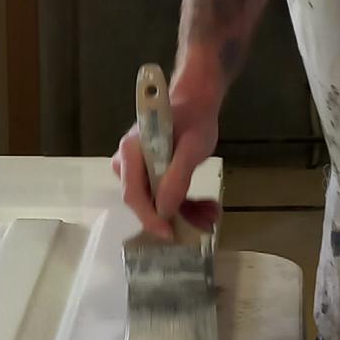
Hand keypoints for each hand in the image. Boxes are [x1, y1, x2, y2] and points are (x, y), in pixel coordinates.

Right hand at [112, 99, 219, 237]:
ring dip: (185, 214)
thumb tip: (164, 210)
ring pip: (157, 203)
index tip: (169, 234)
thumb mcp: (191, 147)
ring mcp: (138, 171)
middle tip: (202, 225)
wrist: (195, 105)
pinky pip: (164, 196)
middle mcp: (127, 164)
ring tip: (211, 215)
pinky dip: (186, 205)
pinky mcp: (151, 175)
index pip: (133, 194)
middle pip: (145, 201)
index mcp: (130, 153)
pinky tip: (206, 208)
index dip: (149, 217)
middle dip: (174, 217)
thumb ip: (177, 177)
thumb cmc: (192, 120)